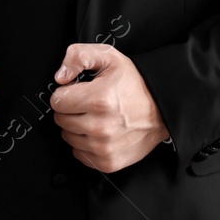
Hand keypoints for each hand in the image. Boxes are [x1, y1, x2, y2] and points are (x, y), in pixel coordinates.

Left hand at [49, 43, 169, 173]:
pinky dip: (85, 144)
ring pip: (68, 137)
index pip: (57, 101)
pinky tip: (99, 132)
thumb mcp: (109, 57)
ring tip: (96, 117)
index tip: (78, 91)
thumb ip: (78, 57)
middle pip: (60, 120)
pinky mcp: (108, 162)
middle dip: (70, 109)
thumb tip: (60, 77)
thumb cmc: (135, 84)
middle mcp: (101, 126)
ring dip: (76, 127)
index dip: (66, 93)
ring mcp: (104, 147)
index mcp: (99, 100)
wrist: (162, 108)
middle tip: (88, 103)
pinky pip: (79, 154)